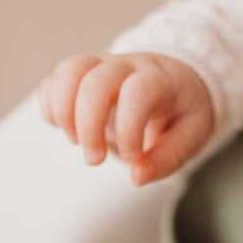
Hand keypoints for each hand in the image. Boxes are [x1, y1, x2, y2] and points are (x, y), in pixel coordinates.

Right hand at [38, 52, 214, 185]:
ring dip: (63, 113)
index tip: (132, 157)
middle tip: (94, 160)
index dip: (128, 128)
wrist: (174, 82)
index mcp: (161, 79)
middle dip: (88, 127)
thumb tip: (136, 176)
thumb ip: (166, 159)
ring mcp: (100, 66)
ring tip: (75, 141)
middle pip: (95, 81)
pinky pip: (53, 81)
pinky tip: (68, 130)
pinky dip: (51, 108)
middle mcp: (127, 66)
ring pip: (69, 71)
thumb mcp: (191, 137)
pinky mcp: (79, 76)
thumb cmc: (182, 112)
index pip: (137, 92)